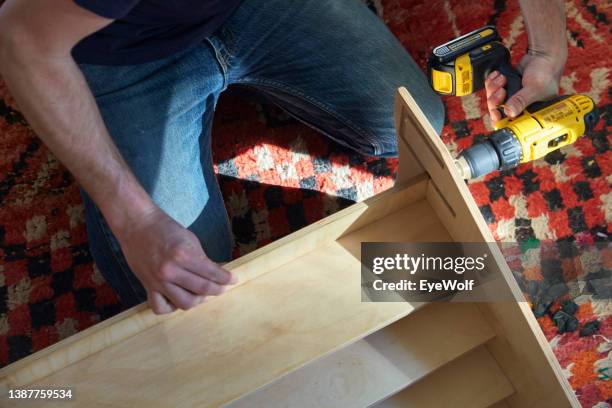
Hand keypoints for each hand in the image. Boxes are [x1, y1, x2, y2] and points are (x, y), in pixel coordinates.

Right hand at [117, 207, 236, 313]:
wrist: (137, 224)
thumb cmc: (165, 228)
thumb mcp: (190, 239)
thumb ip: (203, 258)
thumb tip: (219, 271)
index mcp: (183, 255)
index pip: (212, 273)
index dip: (226, 278)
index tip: (233, 279)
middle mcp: (170, 271)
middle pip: (202, 290)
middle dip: (217, 290)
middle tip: (222, 287)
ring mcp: (158, 281)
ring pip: (185, 303)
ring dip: (199, 300)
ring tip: (203, 294)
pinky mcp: (147, 286)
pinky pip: (160, 307)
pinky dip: (171, 307)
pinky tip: (178, 299)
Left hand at [485, 53, 563, 123]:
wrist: (542, 56)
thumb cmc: (545, 72)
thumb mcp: (535, 88)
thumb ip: (521, 100)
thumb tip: (509, 112)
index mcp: (529, 113)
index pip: (510, 124)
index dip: (499, 120)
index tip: (496, 111)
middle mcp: (519, 108)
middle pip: (496, 112)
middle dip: (494, 101)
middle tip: (502, 90)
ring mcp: (511, 98)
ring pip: (492, 100)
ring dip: (493, 88)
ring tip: (502, 79)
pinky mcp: (505, 88)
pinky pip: (491, 89)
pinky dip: (491, 81)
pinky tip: (498, 75)